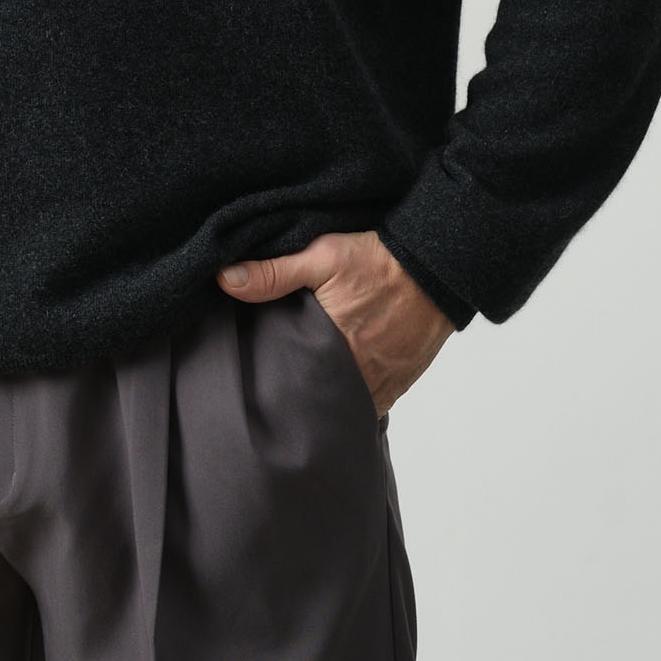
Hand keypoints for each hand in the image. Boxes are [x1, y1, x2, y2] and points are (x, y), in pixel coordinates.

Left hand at [217, 230, 455, 417]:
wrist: (436, 267)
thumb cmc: (379, 262)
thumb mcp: (322, 256)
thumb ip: (274, 271)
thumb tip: (225, 280)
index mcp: (336, 351)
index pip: (295, 387)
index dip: (276, 388)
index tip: (258, 386)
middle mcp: (361, 377)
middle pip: (319, 400)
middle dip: (299, 396)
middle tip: (277, 389)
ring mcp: (382, 385)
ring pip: (343, 404)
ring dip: (326, 396)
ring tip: (304, 387)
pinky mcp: (398, 384)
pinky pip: (368, 402)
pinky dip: (352, 396)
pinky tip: (335, 385)